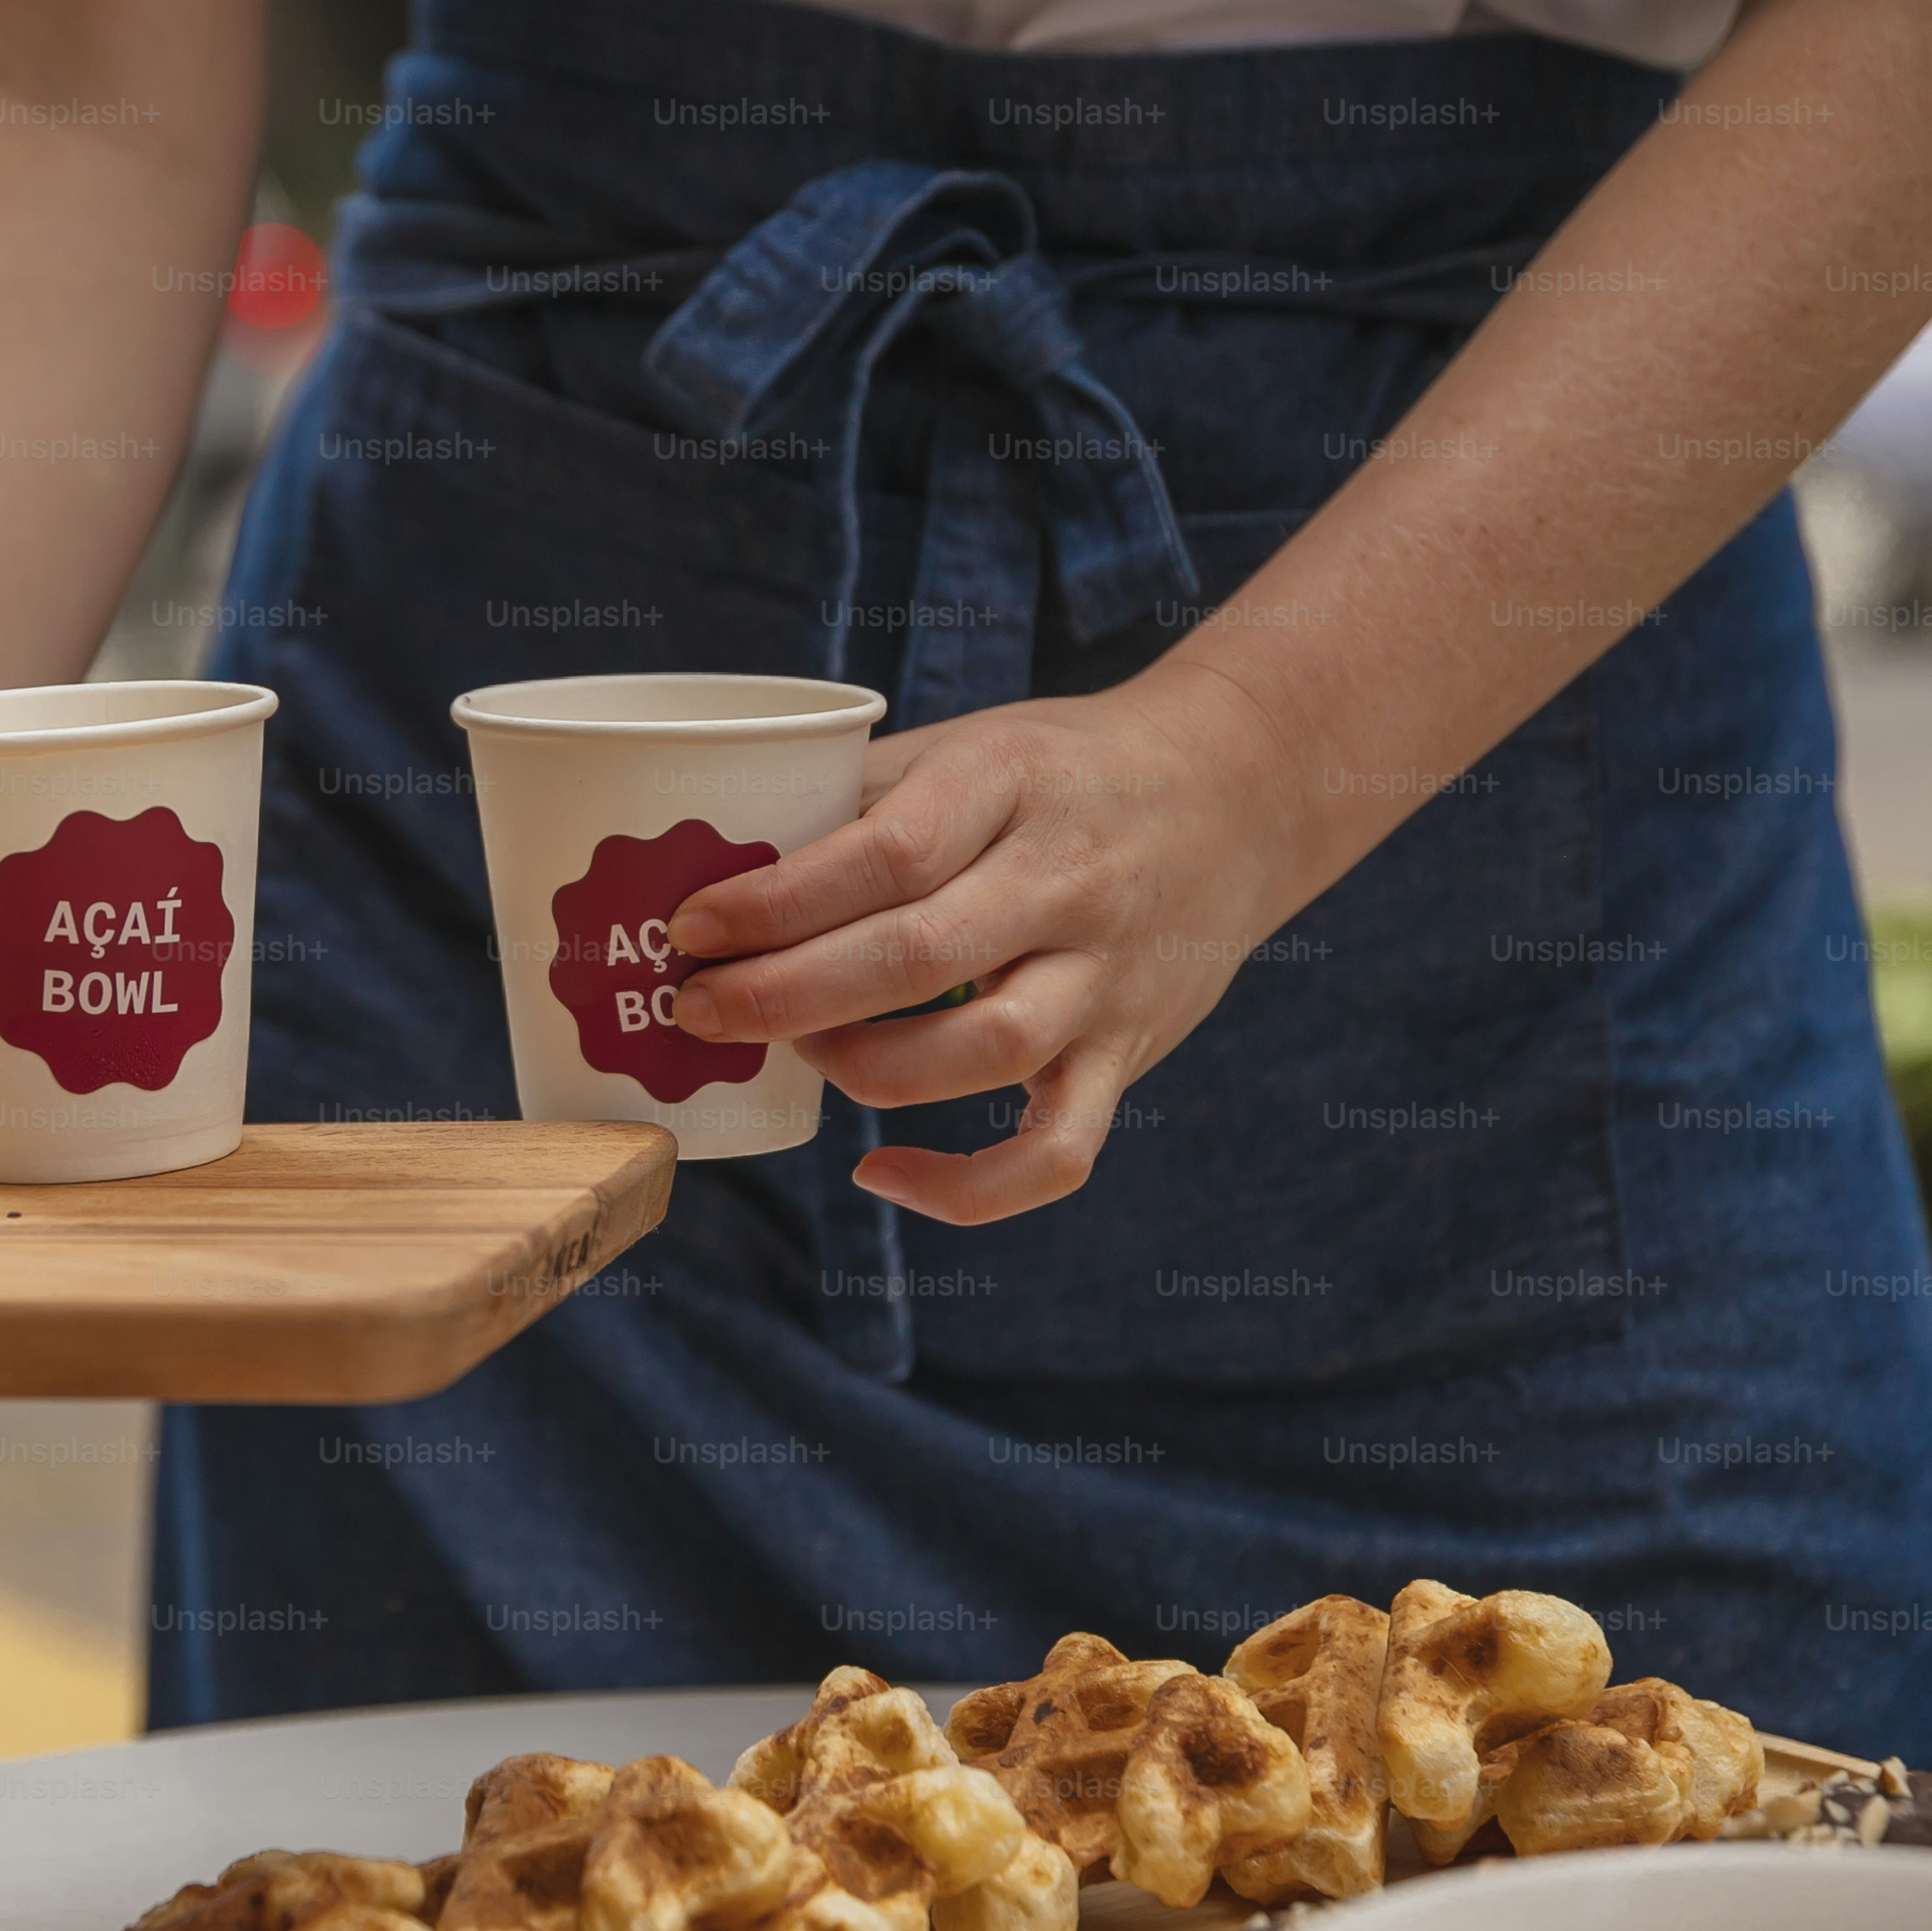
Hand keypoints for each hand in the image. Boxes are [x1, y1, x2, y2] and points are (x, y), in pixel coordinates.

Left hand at [667, 663, 1314, 1226]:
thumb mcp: (966, 746)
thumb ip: (856, 802)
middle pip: (919, 957)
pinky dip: (965, 1184)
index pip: (887, 854)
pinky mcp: (1130, 1056)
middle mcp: (1069, 882)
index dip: (777, 901)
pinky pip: (1056, 1150)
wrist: (1239, 792)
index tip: (692, 925)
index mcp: (1012, 785)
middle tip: (700, 1008)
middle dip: (787, 995)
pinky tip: (878, 1171)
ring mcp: (1107, 978)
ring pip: (982, 1052)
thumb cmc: (1061, 770)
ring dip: (864, 1068)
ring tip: (798, 1052)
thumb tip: (715, 867)